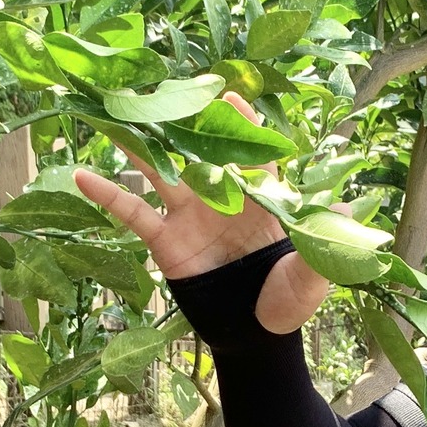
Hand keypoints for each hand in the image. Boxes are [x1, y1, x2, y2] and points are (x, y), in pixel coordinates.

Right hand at [73, 93, 330, 334]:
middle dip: (180, 120)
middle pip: (197, 149)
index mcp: (259, 197)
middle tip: (158, 87)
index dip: (239, 123)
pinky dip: (107, 194)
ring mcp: (190, 215)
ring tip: (112, 112)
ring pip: (159, 169)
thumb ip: (319, 240)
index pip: (249, 151)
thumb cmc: (287, 304)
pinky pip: (133, 213)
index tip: (225, 93)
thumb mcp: (310, 274)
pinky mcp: (165, 241)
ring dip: (137, 143)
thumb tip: (344, 204)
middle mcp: (221, 196)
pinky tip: (81, 174)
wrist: (253, 339)